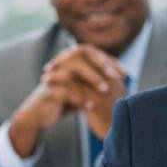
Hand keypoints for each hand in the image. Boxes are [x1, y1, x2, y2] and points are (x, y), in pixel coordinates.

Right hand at [8, 46, 126, 155]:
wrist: (41, 113)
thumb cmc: (67, 99)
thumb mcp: (85, 88)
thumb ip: (100, 80)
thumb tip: (124, 75)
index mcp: (70, 60)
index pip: (91, 52)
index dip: (108, 60)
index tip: (124, 73)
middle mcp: (60, 64)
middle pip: (80, 54)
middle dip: (99, 65)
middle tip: (114, 77)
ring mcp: (53, 76)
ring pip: (71, 70)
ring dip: (90, 79)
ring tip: (104, 91)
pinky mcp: (47, 91)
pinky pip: (63, 90)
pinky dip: (78, 97)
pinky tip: (90, 105)